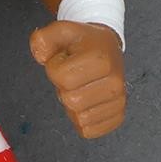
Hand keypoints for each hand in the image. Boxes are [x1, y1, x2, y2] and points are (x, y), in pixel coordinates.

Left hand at [29, 20, 125, 138]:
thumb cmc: (84, 43)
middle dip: (64, 88)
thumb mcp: (61, 31)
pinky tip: (87, 102)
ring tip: (81, 87)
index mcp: (101, 59)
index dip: (55, 68)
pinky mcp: (117, 116)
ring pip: (79, 118)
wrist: (108, 49)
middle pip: (70, 100)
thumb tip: (41, 56)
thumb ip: (43, 39)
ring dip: (73, 105)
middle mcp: (115, 82)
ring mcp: (119, 101)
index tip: (65, 61)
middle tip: (74, 75)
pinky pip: (89, 130)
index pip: (61, 77)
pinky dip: (81, 119)